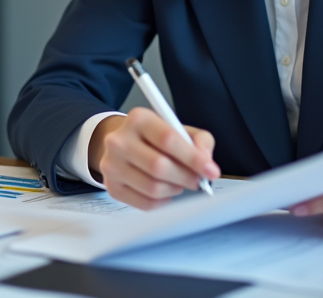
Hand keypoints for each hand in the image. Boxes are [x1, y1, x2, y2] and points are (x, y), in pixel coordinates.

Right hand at [89, 108, 220, 209]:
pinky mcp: (112, 186)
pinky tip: (166, 191)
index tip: (211, 170)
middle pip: (159, 166)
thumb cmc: (154, 138)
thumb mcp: (178, 128)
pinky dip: (163, 201)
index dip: (193, 157)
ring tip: (179, 182)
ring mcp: (112, 165)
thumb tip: (206, 161)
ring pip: (153, 188)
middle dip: (186, 177)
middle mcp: (119, 140)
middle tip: (198, 180)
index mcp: (138, 119)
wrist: (122, 144)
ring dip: (175, 189)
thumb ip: (199, 140)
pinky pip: (145, 203)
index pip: (168, 139)